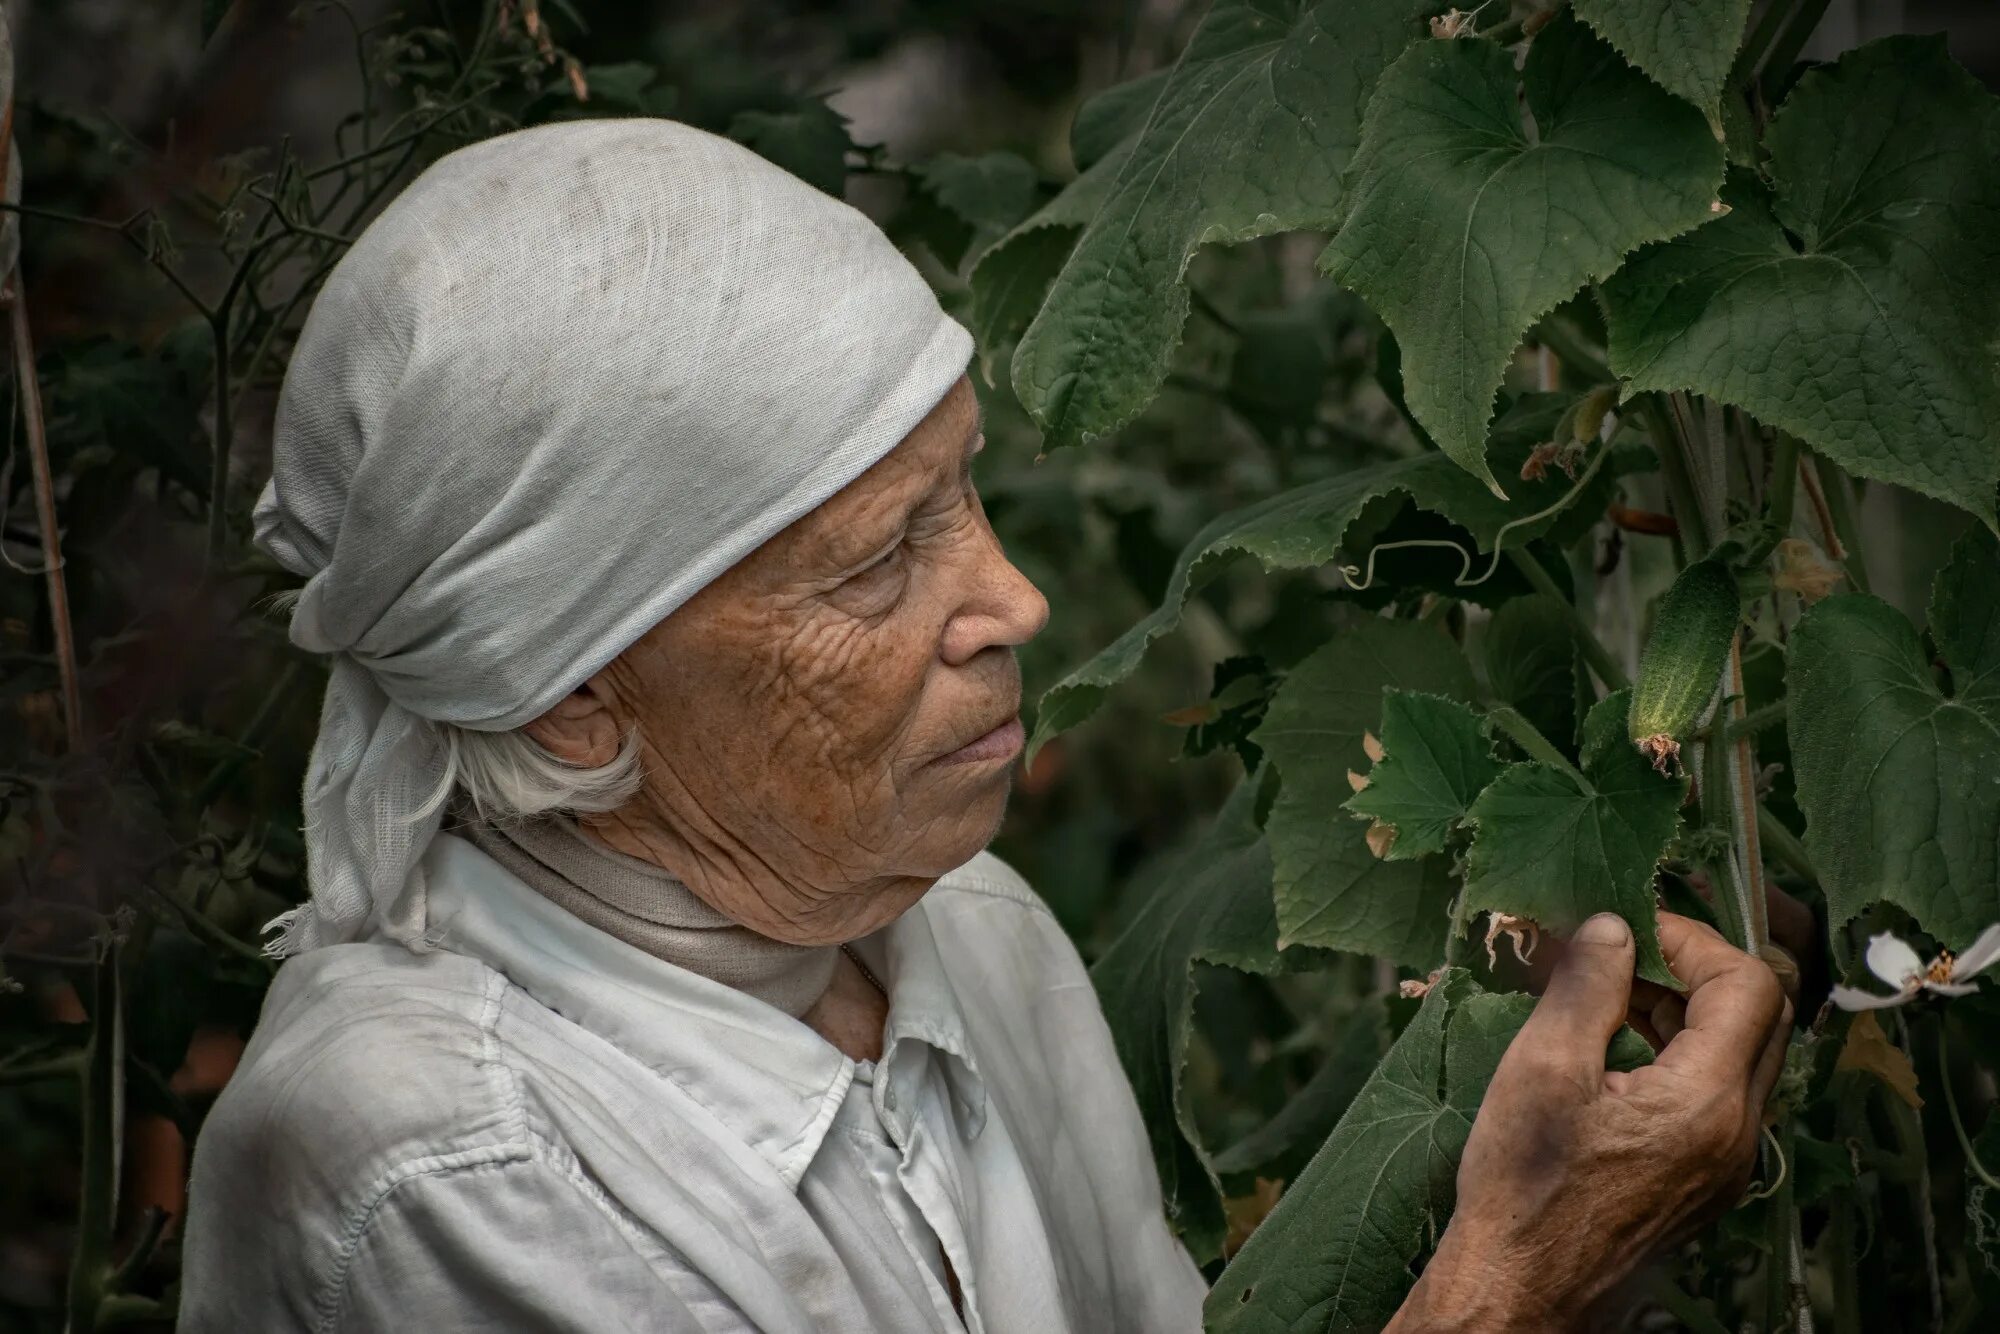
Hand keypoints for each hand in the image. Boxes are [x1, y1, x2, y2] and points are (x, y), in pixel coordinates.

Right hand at [1386, 912, 1790, 1332]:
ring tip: (1606, 996)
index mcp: (1707, 1102)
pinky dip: (1677, 1053)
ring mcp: (1725, 1162)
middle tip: (1624, 954)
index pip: (1750, 986)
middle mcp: (1736, 1133)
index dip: (1693, 941)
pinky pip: (1716, 1095)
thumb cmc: (1523, 1185)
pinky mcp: (1703, 1180)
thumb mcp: (1543, 1068)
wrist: (1520, 1287)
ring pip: (1739, 1056)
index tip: (1629, 929)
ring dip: (1684, 1010)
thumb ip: (1587, 987)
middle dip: (1695, 969)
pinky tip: (1613, 1051)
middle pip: (1760, 1017)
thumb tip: (1614, 926)